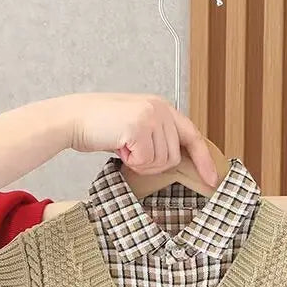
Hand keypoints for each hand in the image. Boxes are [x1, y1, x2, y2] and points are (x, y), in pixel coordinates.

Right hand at [64, 93, 218, 186]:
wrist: (74, 118)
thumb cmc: (102, 126)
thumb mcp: (138, 128)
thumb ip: (159, 137)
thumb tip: (176, 161)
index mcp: (163, 107)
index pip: (193, 136)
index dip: (204, 160)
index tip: (212, 179)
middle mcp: (161, 108)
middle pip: (174, 157)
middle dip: (153, 164)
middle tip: (131, 152)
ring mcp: (151, 116)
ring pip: (161, 161)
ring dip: (141, 163)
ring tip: (124, 147)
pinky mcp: (139, 126)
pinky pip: (146, 161)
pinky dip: (131, 162)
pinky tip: (119, 147)